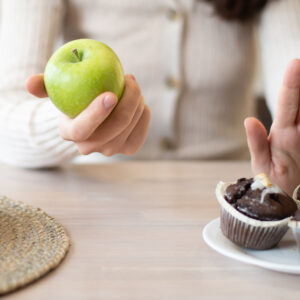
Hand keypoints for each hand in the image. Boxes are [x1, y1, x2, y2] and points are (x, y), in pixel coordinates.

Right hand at [26, 74, 150, 155]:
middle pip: (115, 127)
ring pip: (131, 127)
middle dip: (128, 100)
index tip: (110, 94)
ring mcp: (111, 150)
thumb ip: (42, 86)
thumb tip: (30, 84)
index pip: (82, 130)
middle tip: (130, 78)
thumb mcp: (55, 90)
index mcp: (70, 133)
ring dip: (137, 103)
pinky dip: (144, 114)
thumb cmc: (73, 100)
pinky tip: (140, 103)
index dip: (96, 114)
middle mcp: (90, 147)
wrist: (91, 117)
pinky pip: (142, 131)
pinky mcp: (129, 149)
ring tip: (133, 86)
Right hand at [244, 59, 299, 195]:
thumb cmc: (273, 183)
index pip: (287, 105)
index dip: (291, 84)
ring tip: (297, 76)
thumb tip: (249, 120)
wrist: (293, 201)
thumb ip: (256, 143)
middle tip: (299, 64)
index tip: (295, 63)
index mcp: (284, 137)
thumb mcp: (260, 167)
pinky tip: (297, 106)